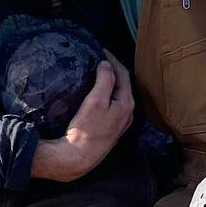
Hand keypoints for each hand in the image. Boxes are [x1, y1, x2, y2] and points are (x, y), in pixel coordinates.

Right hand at [31, 51, 135, 181]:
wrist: (77, 157)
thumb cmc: (87, 129)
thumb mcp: (96, 100)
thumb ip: (105, 80)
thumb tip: (107, 64)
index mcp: (127, 103)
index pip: (123, 74)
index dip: (113, 59)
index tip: (101, 49)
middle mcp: (127, 113)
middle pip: (122, 84)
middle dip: (113, 69)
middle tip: (99, 58)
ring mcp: (119, 122)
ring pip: (118, 95)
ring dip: (110, 82)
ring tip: (97, 72)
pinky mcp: (110, 129)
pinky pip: (112, 104)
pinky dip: (106, 93)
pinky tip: (97, 92)